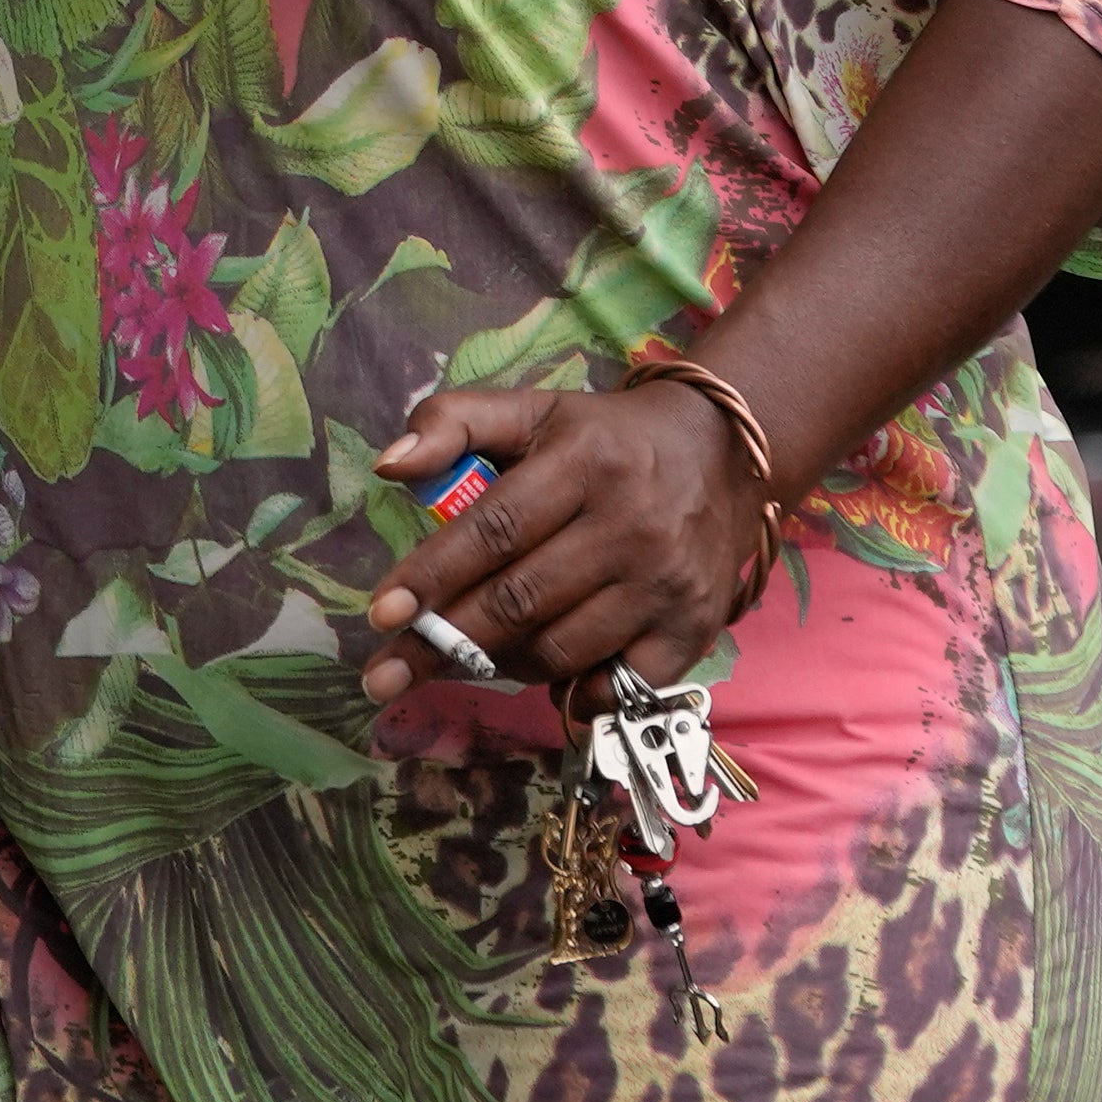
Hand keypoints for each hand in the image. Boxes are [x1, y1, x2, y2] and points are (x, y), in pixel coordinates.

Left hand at [358, 381, 765, 710]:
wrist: (721, 453)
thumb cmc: (603, 438)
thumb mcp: (531, 410)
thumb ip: (453, 422)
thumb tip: (390, 467)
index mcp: (584, 463)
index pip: (495, 530)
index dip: (433, 575)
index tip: (381, 613)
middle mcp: (631, 526)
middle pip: (519, 602)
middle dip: (443, 643)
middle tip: (385, 674)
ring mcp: (665, 584)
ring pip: (559, 650)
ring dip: (498, 663)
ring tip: (466, 655)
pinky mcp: (693, 629)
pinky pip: (613, 685)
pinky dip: (568, 691)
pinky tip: (541, 674)